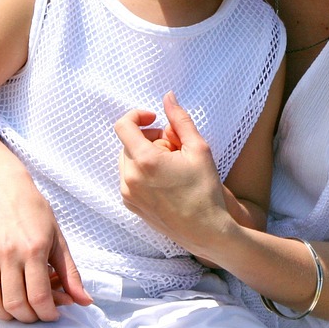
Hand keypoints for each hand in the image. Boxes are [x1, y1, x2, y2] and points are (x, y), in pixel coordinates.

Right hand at [0, 183, 90, 321]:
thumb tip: (84, 301)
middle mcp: (8, 253)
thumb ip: (70, 273)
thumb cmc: (35, 212)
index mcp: (34, 249)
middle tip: (34, 315)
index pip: (39, 296)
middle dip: (28, 317)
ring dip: (4, 315)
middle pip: (15, 303)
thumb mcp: (57, 238)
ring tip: (15, 311)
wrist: (2, 188)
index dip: (47, 313)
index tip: (52, 316)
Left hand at [116, 91, 229, 255]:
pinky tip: (166, 181)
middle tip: (174, 147)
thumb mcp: (199, 148)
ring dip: (145, 155)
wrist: (205, 230)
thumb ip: (180, 119)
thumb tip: (168, 96)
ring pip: (128, 160)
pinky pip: (129, 178)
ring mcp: (127, 194)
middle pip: (128, 143)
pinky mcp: (130, 205)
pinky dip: (143, 172)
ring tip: (171, 166)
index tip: (154, 119)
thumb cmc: (205, 189)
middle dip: (148, 138)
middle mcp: (129, 178)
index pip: (123, 125)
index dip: (137, 115)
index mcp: (145, 161)